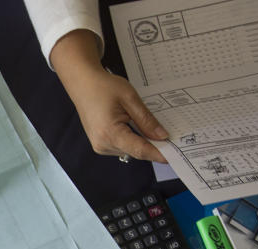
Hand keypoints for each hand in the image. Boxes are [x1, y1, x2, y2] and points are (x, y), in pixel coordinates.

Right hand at [51, 30, 167, 163]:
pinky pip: (122, 147)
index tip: (174, 156)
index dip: (158, 153)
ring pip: (129, 150)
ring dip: (141, 142)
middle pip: (135, 152)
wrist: (83, 84)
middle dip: (152, 146)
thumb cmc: (103, 87)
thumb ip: (146, 120)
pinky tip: (135, 128)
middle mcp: (103, 144)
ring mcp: (100, 146)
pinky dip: (132, 140)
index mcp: (110, 133)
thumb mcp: (130, 99)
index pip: (139, 149)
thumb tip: (162, 136)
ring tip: (147, 126)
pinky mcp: (100, 144)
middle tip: (169, 138)